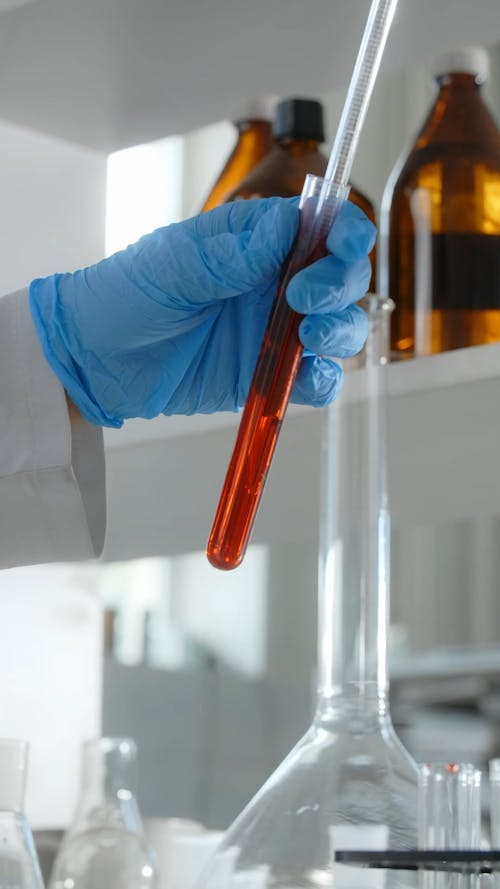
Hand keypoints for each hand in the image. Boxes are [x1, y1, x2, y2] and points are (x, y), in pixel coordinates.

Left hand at [29, 198, 374, 427]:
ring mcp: (274, 329)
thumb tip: (288, 226)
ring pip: (338, 327)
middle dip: (340, 284)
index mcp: (256, 240)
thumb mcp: (173, 265)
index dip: (344, 232)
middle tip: (305, 298)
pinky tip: (306, 379)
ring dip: (340, 330)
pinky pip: (312, 380)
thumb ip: (232, 254)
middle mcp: (274, 282)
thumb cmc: (125, 295)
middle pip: (341, 277)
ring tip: (310, 336)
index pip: (321, 226)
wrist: (95, 358)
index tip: (342, 245)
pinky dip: (323, 381)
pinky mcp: (266, 373)